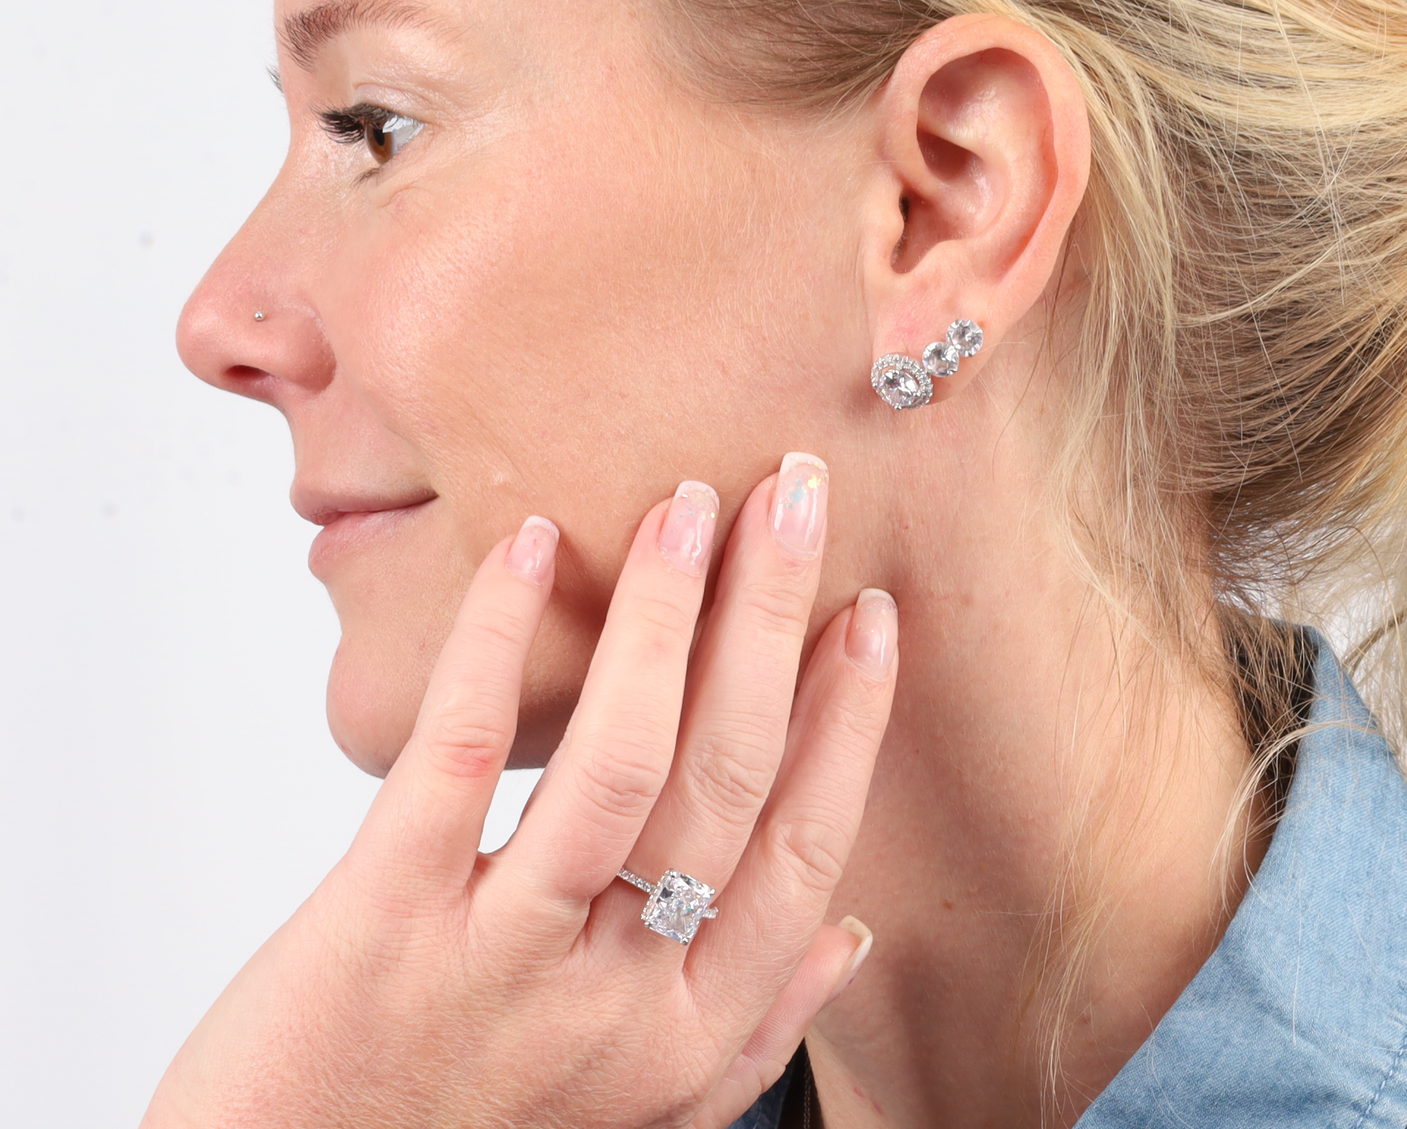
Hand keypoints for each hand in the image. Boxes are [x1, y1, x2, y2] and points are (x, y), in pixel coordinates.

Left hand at [142, 455, 896, 1127]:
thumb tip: (849, 931)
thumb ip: (754, 1027)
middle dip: (774, 622)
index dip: (848, 721)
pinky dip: (500, 640)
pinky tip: (530, 547)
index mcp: (688, 1038)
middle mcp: (615, 1004)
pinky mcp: (380, 923)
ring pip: (621, 762)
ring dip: (668, 617)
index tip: (868, 613)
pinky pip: (458, 756)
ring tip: (690, 506)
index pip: (806, 852)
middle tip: (794, 497)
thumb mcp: (638, 1107)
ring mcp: (499, 960)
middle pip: (728, 780)